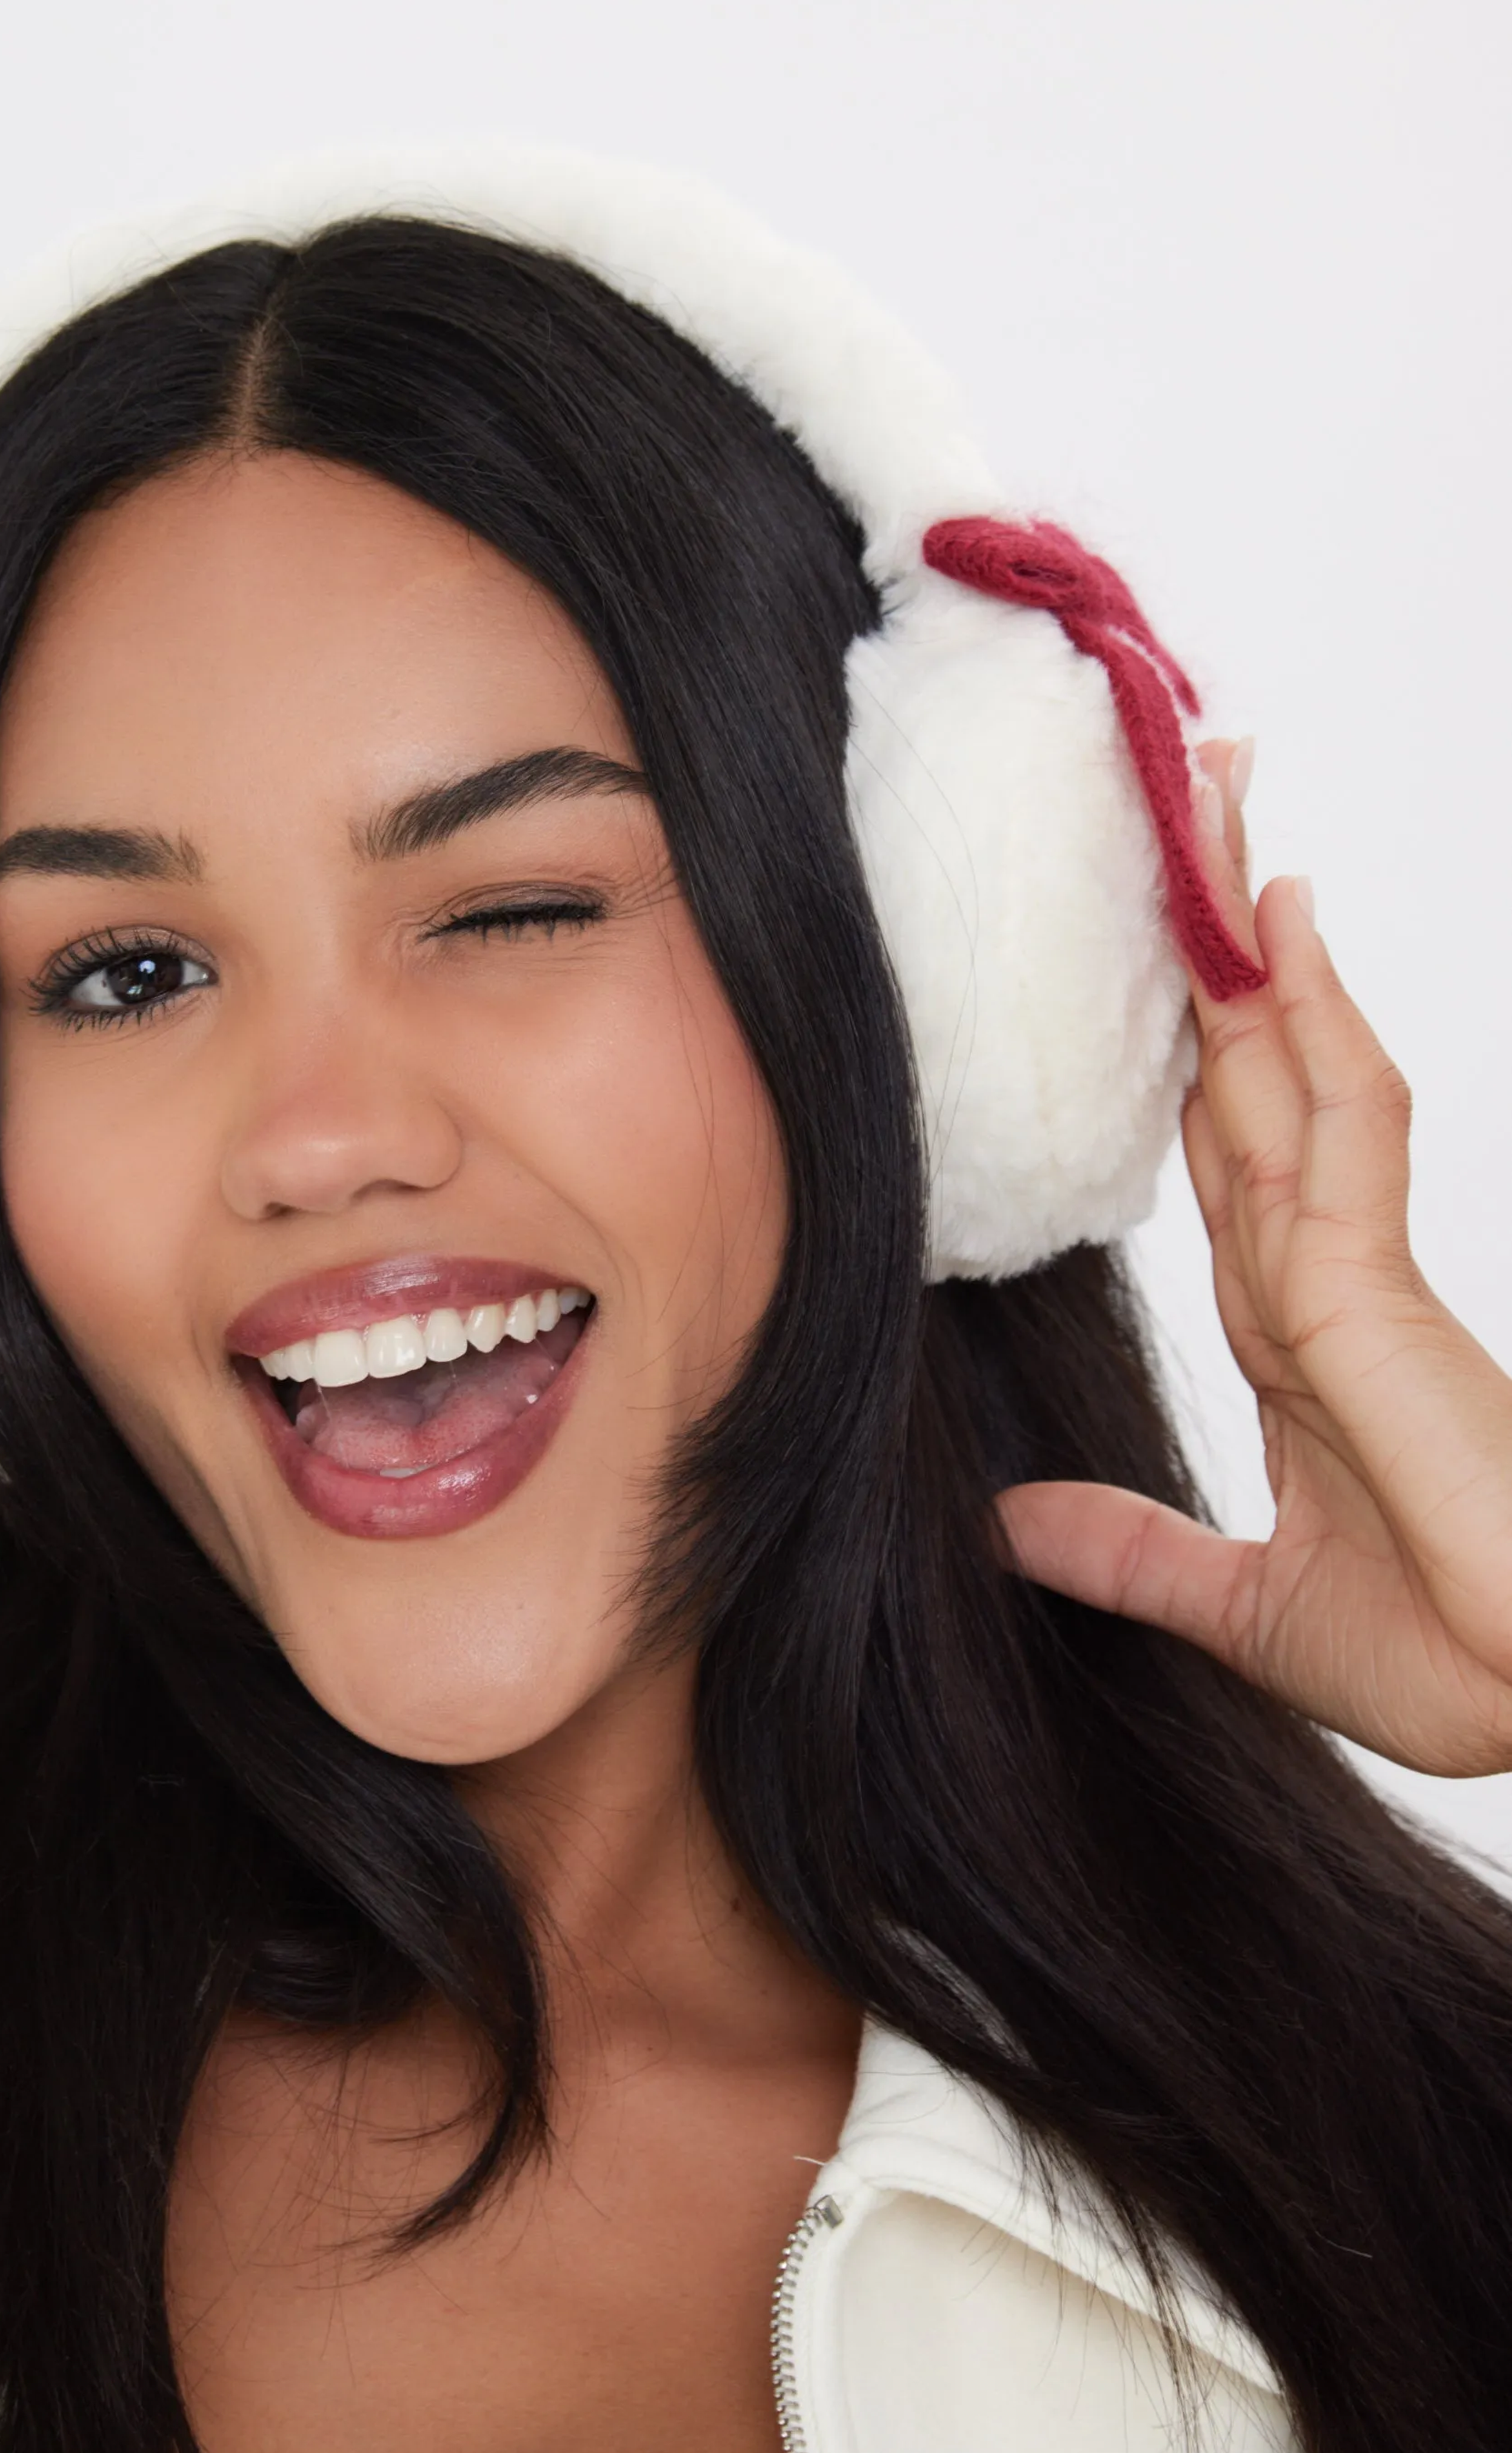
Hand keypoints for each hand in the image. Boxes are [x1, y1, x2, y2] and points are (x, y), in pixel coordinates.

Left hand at [998, 746, 1511, 1778]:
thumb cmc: (1442, 1659)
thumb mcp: (1237, 1604)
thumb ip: (1129, 1555)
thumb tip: (1009, 1521)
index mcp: (1291, 1332)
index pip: (1214, 1151)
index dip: (1179, 1045)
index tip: (1138, 946)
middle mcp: (1320, 1274)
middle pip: (1249, 1067)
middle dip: (1211, 939)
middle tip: (1176, 797)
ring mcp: (1357, 1269)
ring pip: (1293, 1057)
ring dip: (1251, 928)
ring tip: (1213, 792)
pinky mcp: (1384, 1289)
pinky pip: (1348, 1121)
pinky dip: (1315, 1015)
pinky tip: (1281, 921)